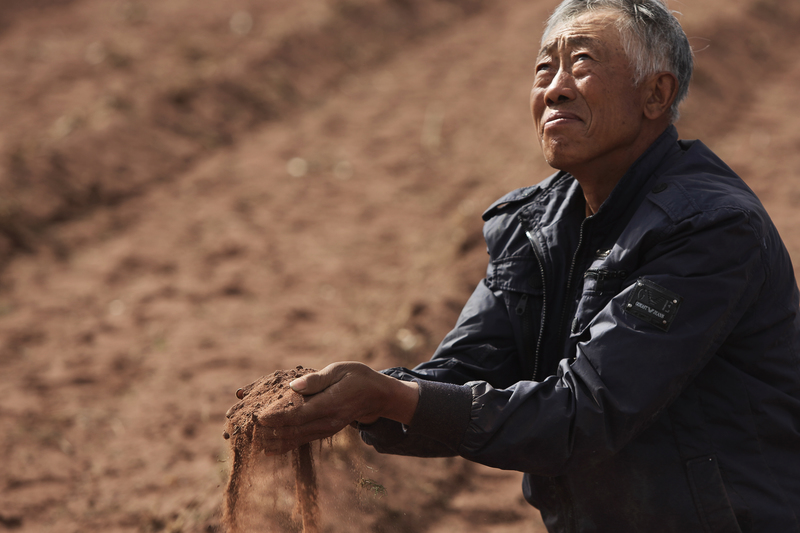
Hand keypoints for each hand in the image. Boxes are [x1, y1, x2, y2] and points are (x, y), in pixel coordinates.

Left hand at [232, 362, 418, 455]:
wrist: (376, 396)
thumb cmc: (357, 377)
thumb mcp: (340, 369)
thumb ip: (317, 379)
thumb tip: (294, 386)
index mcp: (331, 404)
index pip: (300, 414)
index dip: (277, 417)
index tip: (258, 416)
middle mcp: (328, 421)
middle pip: (294, 430)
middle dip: (268, 430)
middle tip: (244, 429)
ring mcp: (326, 429)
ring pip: (295, 439)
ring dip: (272, 440)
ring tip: (249, 440)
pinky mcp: (323, 432)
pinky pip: (301, 441)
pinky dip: (283, 445)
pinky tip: (267, 449)